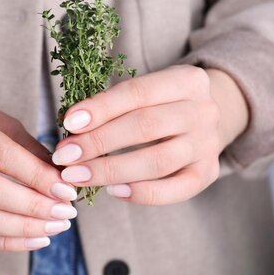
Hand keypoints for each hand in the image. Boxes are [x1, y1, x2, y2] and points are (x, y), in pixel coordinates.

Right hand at [0, 78, 78, 250]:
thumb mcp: (3, 122)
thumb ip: (31, 150)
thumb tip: (64, 182)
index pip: (0, 155)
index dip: (36, 176)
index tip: (67, 191)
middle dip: (32, 206)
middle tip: (66, 213)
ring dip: (21, 228)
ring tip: (55, 227)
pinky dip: (5, 241)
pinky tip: (35, 238)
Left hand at [51, 65, 248, 204]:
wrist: (205, 118)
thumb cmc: (162, 103)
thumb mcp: (146, 90)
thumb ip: (115, 104)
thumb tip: (72, 127)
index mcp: (187, 80)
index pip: (138, 93)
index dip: (101, 109)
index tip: (69, 123)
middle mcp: (203, 111)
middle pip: (146, 127)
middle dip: (99, 142)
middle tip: (65, 155)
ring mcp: (208, 144)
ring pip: (157, 161)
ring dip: (112, 170)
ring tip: (78, 176)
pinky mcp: (208, 173)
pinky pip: (175, 190)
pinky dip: (142, 194)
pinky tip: (113, 192)